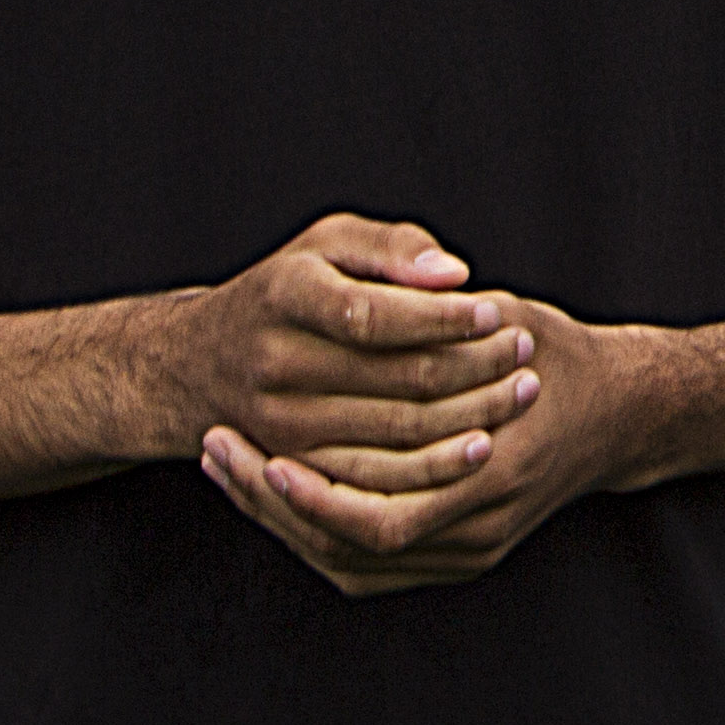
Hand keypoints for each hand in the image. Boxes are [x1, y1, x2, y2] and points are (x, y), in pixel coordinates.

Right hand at [161, 212, 537, 500]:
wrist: (199, 365)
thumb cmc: (288, 291)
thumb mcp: (327, 244)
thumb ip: (391, 247)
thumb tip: (452, 274)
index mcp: (286, 296)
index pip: (377, 314)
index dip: (444, 319)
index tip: (497, 313)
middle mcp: (276, 363)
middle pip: (397, 380)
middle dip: (476, 368)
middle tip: (526, 352)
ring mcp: (281, 425)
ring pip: (396, 435)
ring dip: (470, 417)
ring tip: (520, 392)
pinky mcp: (295, 468)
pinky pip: (378, 480)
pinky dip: (436, 466)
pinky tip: (480, 442)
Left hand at [199, 290, 674, 596]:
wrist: (619, 415)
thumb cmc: (556, 357)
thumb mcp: (510, 319)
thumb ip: (447, 319)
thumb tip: (383, 295)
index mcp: (493, 473)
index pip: (378, 516)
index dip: (308, 492)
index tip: (255, 449)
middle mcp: (480, 526)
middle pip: (351, 546)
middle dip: (274, 504)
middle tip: (218, 452)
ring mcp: (471, 550)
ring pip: (351, 562)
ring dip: (283, 520)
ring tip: (230, 469)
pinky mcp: (460, 556)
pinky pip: (367, 564)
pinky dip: (314, 533)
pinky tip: (271, 493)